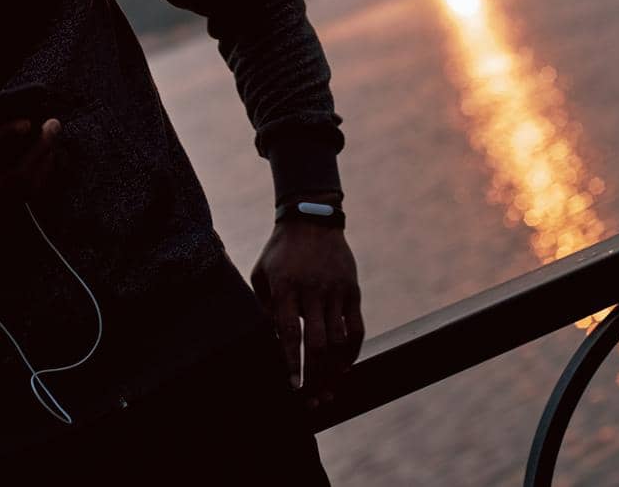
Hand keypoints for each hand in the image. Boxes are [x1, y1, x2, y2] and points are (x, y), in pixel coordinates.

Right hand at [0, 116, 62, 233]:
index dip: (4, 137)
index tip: (25, 122)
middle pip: (13, 178)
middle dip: (39, 149)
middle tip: (53, 126)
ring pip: (23, 193)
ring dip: (44, 164)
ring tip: (53, 141)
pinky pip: (22, 203)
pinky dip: (37, 180)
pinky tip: (44, 161)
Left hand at [249, 203, 363, 411]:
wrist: (312, 220)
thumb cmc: (280, 251)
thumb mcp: (262, 272)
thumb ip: (265, 306)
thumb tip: (268, 341)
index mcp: (286, 287)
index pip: (289, 333)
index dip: (291, 362)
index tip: (293, 387)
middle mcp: (312, 290)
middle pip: (317, 343)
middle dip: (314, 375)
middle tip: (312, 399)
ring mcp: (335, 290)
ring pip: (339, 340)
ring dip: (334, 370)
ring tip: (329, 390)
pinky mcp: (352, 290)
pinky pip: (357, 328)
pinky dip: (352, 351)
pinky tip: (345, 367)